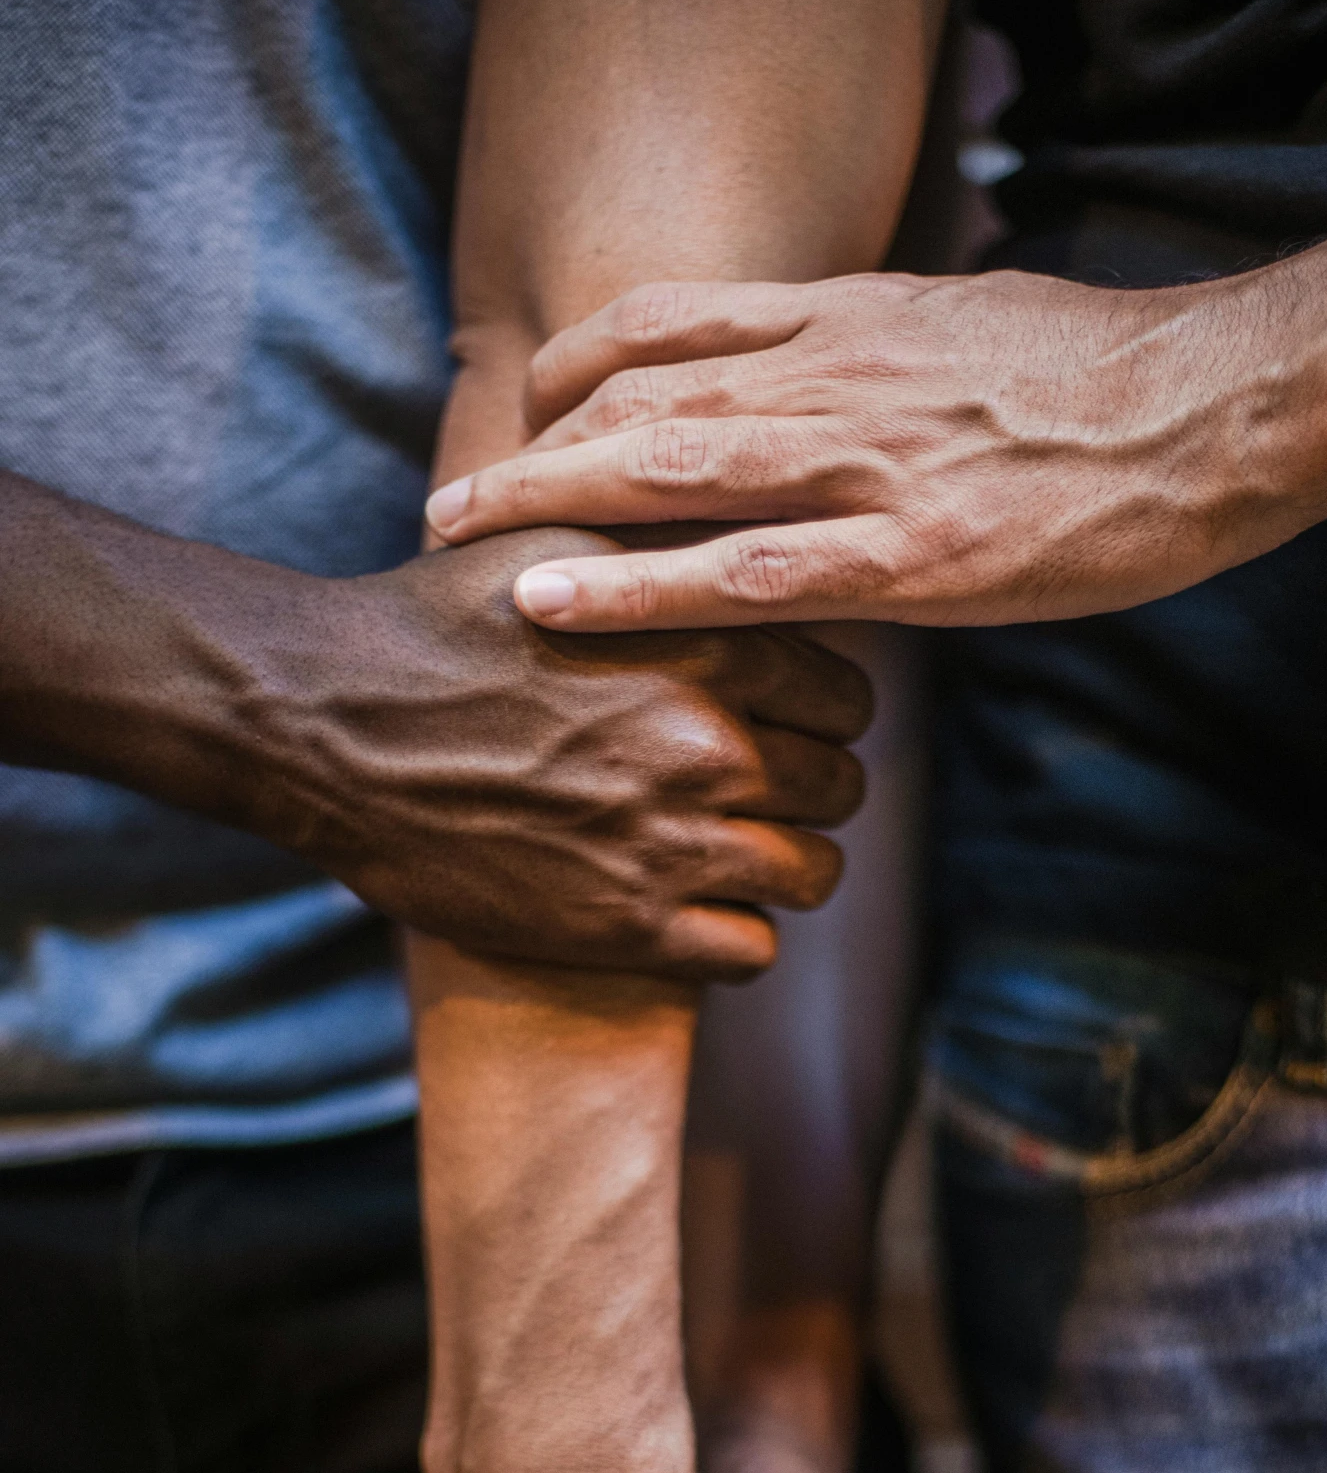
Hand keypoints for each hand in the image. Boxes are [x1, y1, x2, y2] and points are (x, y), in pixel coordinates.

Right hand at [259, 526, 867, 976]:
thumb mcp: (562, 542)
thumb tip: (747, 521)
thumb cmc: (440, 622)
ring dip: (785, 867)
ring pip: (811, 874)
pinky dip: (737, 935)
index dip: (824, 715)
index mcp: (711, 646)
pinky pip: (752, 951)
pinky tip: (698, 912)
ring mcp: (674, 844)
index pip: (850, 699)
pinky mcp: (629, 927)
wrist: (330, 724)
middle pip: (839, 787)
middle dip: (812, 791)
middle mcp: (711, 747)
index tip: (791, 724)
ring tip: (742, 857)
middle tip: (769, 794)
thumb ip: (669, 541)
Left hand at [422, 266, 1326, 629]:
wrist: (1227, 407)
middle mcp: (839, 376)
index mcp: (859, 318)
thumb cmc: (1119, 379)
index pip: (681, 322)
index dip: (587, 362)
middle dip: (532, 445)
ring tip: (455, 540)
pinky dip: (636, 587)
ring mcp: (867, 464)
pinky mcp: (908, 558)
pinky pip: (742, 573)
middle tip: (446, 497)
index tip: (532, 402)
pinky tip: (555, 604)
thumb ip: (894, 362)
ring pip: (666, 469)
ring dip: (545, 504)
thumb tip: (849, 385)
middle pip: (642, 393)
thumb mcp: (983, 331)